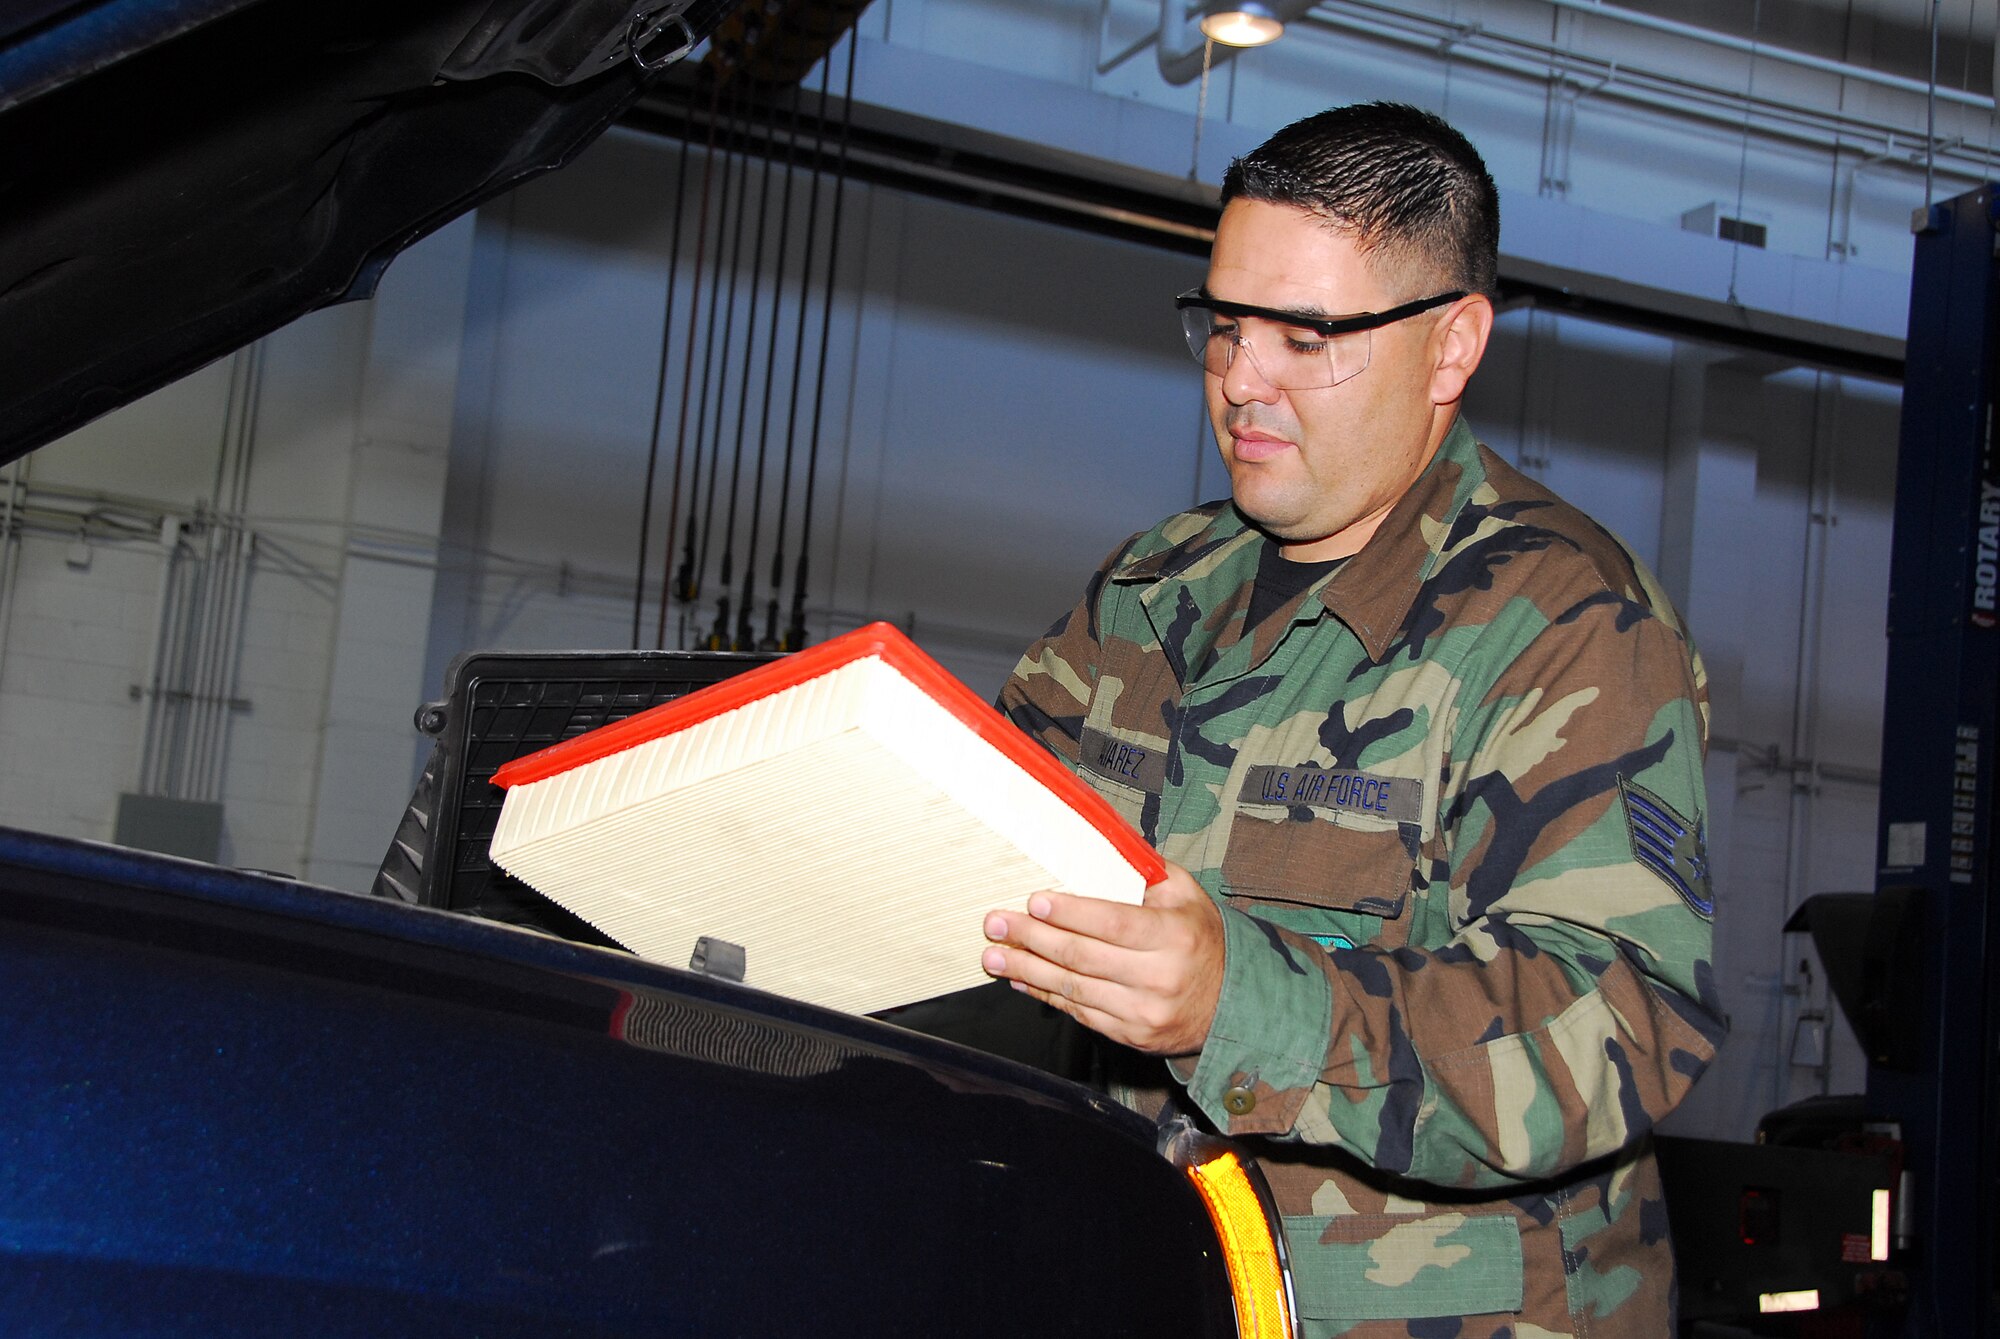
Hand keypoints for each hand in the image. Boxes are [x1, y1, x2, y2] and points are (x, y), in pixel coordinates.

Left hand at [980, 861, 1223, 1055]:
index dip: (1071, 913)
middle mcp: (1158, 976)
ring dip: (1027, 970)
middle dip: (1032, 939)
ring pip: (1074, 988)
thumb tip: (1103, 842)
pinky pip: (1079, 1013)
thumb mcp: (1187, 897)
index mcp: (1173, 936)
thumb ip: (1147, 872)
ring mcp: (1142, 1011)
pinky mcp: (1130, 1034)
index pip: (1114, 923)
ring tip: (993, 955)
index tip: (1034, 901)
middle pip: (1083, 956)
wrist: (1229, 1004)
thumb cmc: (1200, 940)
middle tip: (995, 924)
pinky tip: (1022, 979)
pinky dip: (1046, 994)